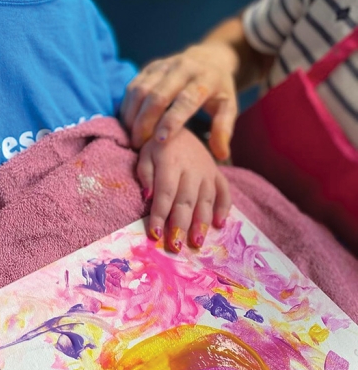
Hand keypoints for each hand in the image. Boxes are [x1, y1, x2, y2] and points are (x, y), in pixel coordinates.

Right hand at [121, 42, 238, 160]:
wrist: (207, 58)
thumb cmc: (217, 90)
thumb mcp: (228, 106)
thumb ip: (223, 129)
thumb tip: (220, 154)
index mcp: (204, 78)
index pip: (185, 100)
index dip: (171, 121)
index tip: (159, 141)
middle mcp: (182, 68)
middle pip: (157, 95)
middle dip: (144, 122)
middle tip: (139, 144)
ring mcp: (163, 65)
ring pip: (140, 90)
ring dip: (132, 115)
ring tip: (132, 136)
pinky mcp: (149, 67)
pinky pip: (132, 86)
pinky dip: (127, 106)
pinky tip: (128, 123)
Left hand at [137, 128, 230, 251]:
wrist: (178, 123)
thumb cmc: (157, 145)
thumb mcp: (144, 154)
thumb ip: (145, 174)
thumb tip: (148, 196)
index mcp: (170, 162)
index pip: (165, 193)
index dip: (159, 215)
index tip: (154, 234)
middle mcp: (192, 168)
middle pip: (186, 200)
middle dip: (180, 225)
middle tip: (175, 246)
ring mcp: (207, 171)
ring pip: (206, 200)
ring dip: (201, 223)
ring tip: (196, 243)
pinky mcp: (217, 173)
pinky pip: (224, 192)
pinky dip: (224, 208)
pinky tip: (220, 225)